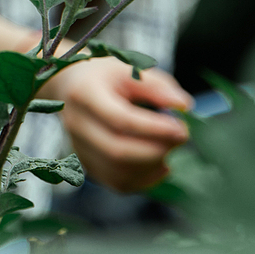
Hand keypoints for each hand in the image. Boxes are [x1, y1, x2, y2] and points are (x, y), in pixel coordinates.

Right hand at [42, 58, 192, 192]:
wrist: (71, 87)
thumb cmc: (106, 77)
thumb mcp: (131, 70)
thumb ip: (158, 86)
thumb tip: (183, 106)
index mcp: (84, 95)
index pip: (119, 119)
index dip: (154, 128)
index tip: (181, 128)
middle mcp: (76, 124)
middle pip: (117, 150)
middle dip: (157, 150)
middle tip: (181, 137)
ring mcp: (78, 148)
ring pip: (118, 172)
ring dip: (153, 166)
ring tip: (169, 147)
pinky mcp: (87, 165)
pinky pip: (118, 183)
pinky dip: (145, 180)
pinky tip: (160, 165)